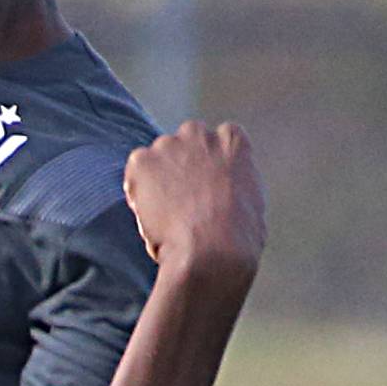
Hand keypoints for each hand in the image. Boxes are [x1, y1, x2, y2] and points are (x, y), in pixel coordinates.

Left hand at [123, 121, 265, 282]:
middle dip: (183, 162)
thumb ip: (232, 184)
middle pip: (185, 140)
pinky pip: (135, 173)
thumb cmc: (238, 238)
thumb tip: (220, 191)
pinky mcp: (141, 161)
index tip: (209, 181)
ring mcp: (167, 145)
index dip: (211, 161)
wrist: (212, 251)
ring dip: (159, 177)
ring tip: (168, 214)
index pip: (220, 137)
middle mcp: (198, 134)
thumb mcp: (251, 202)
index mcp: (233, 141)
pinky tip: (151, 215)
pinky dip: (138, 190)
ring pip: (158, 157)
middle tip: (184, 197)